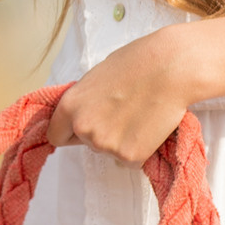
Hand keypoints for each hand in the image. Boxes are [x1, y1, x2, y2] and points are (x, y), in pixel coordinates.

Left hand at [44, 27, 210, 166]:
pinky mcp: (130, 156)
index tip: (82, 129)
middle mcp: (82, 128)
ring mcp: (106, 145)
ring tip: (139, 115)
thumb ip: (84, 102)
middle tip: (122, 113)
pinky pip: (130, 160)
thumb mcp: (96, 78)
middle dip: (101, 133)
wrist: (169, 69)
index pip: (56, 135)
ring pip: (109, 151)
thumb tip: (83, 115)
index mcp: (69, 107)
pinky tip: (149, 126)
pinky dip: (140, 149)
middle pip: (86, 143)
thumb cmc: (135, 64)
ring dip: (121, 140)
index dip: (70, 132)